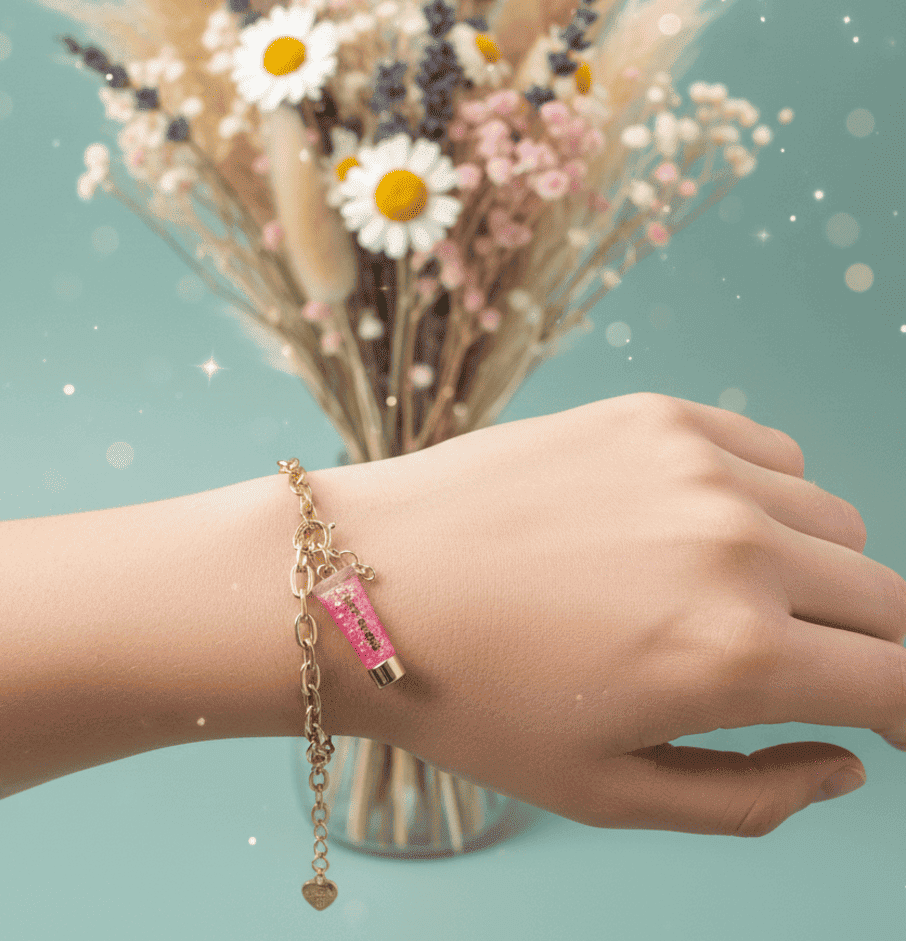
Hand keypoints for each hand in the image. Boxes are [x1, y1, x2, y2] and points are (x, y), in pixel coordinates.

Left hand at [338, 392, 905, 835]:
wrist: (360, 581)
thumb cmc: (471, 698)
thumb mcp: (608, 790)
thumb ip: (754, 797)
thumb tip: (845, 764)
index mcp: (735, 655)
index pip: (902, 682)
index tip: (896, 726)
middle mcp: (736, 546)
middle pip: (887, 599)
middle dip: (876, 649)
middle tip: (823, 673)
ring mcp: (696, 466)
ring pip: (831, 523)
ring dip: (817, 573)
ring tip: (743, 602)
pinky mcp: (654, 414)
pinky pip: (767, 454)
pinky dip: (766, 499)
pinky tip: (705, 529)